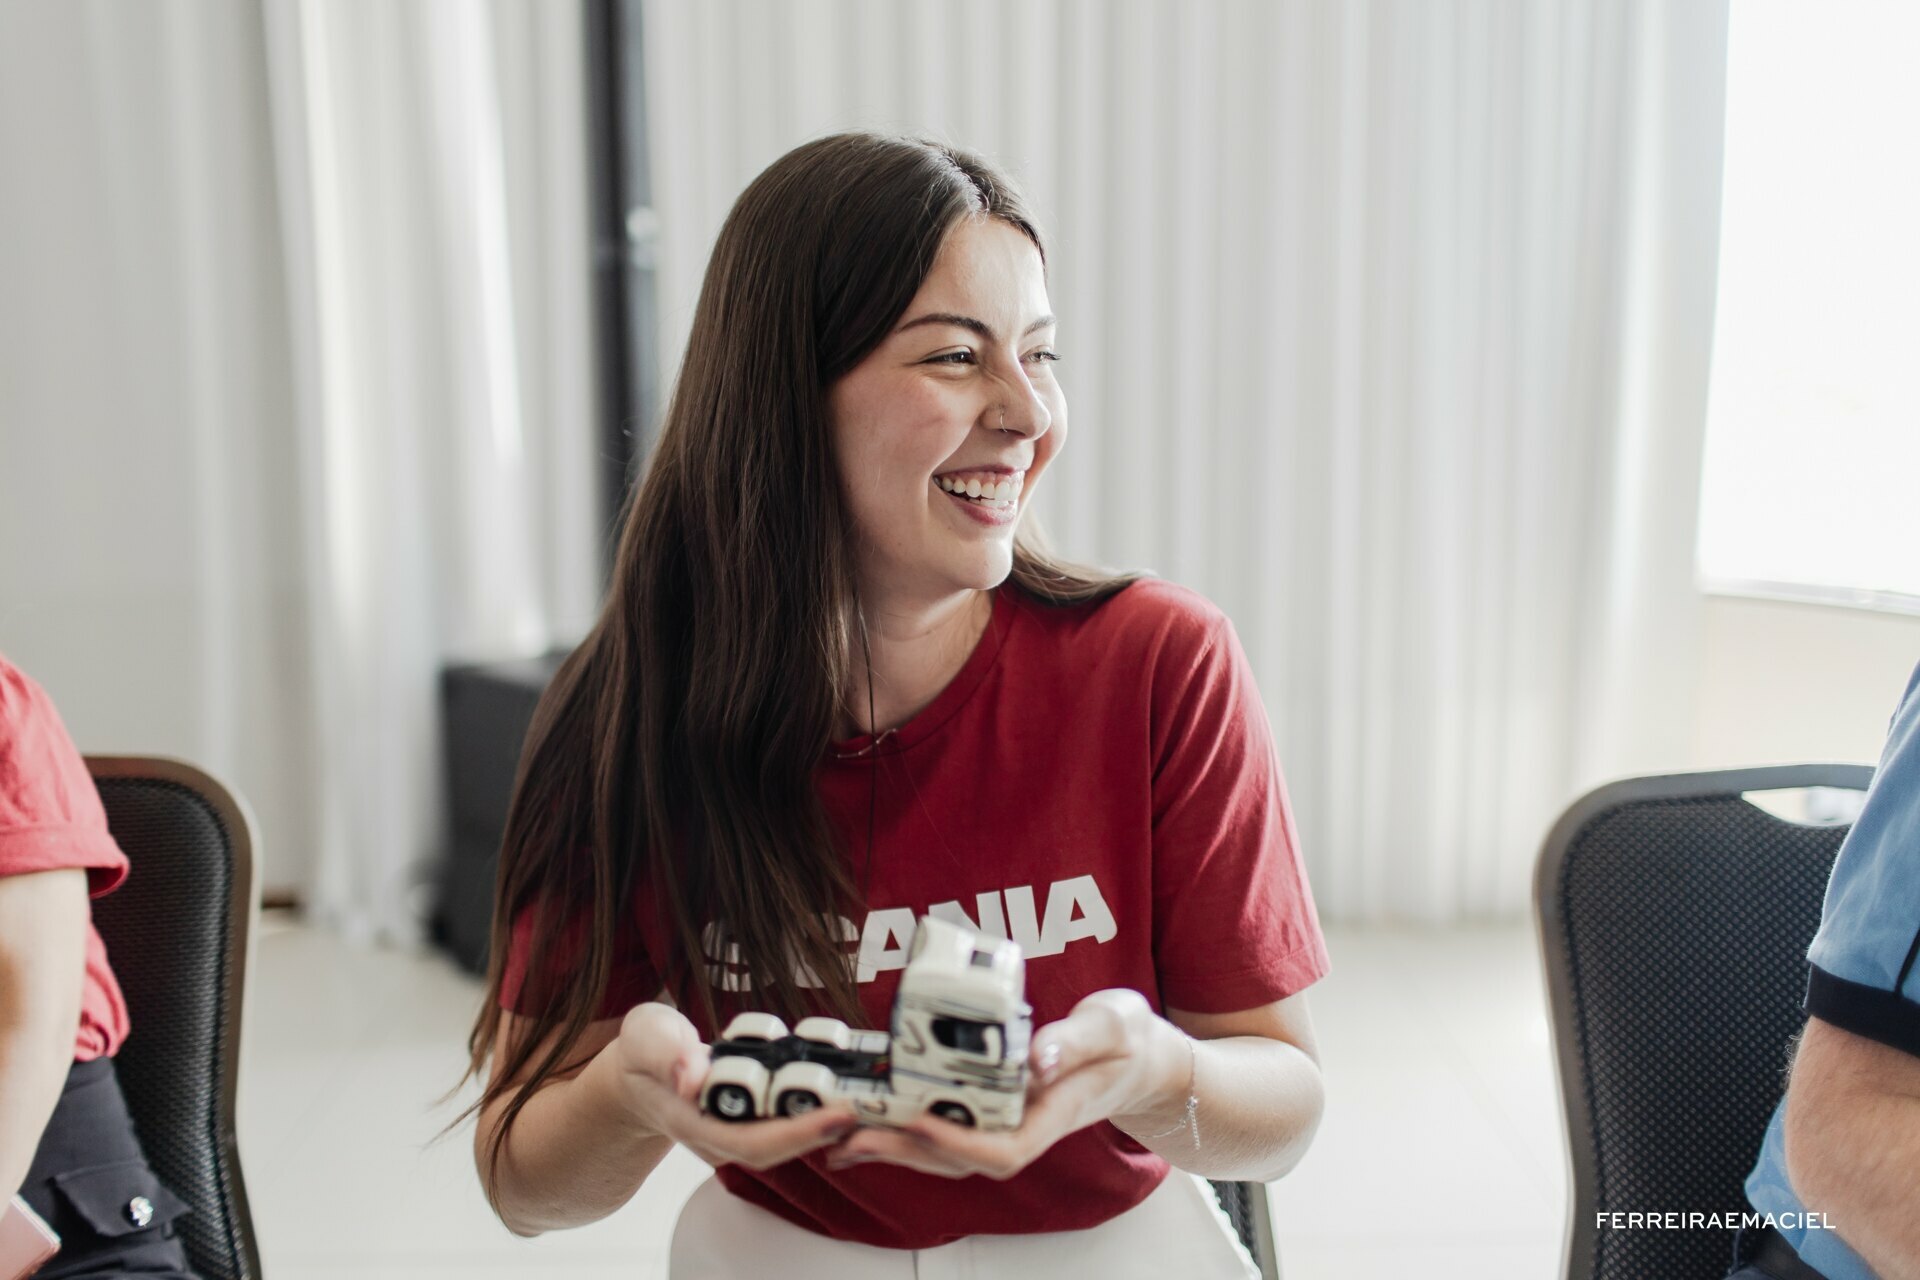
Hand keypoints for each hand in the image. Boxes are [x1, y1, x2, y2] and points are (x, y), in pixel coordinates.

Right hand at [603, 1003, 857, 1171]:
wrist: (639, 1072)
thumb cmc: (645, 1051)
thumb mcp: (646, 1037)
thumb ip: (667, 1054)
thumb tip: (692, 1077)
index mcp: (693, 1120)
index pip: (750, 1142)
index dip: (796, 1133)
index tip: (837, 1115)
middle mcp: (719, 1135)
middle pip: (779, 1149)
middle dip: (825, 1132)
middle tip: (870, 1106)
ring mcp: (736, 1129)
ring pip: (787, 1137)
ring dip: (827, 1122)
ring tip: (871, 1100)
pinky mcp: (750, 1117)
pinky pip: (787, 1118)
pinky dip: (818, 1106)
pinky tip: (848, 1088)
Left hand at [825, 988, 1187, 1178]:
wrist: (1139, 1058)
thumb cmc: (1128, 1040)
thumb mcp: (1115, 1024)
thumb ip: (1078, 1039)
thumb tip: (1038, 1055)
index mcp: (1056, 1113)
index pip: (1005, 1147)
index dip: (959, 1142)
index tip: (921, 1122)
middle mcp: (1027, 1125)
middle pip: (961, 1157)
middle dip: (907, 1149)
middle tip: (853, 1134)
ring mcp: (1010, 1121)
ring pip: (947, 1150)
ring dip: (896, 1146)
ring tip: (843, 1139)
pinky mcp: (995, 1108)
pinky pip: (947, 1128)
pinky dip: (907, 1130)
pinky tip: (869, 1124)